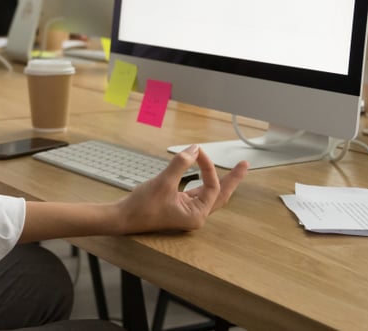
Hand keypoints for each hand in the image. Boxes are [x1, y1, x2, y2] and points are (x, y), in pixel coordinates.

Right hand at [116, 145, 248, 233]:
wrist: (123, 217)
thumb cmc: (142, 206)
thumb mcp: (163, 182)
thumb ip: (180, 164)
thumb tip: (194, 150)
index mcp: (196, 214)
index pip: (211, 186)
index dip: (207, 166)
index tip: (196, 151)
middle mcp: (195, 215)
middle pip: (220, 194)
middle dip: (232, 179)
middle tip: (244, 165)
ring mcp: (187, 211)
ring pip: (210, 193)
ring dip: (219, 179)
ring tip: (234, 170)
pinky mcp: (179, 206)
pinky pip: (197, 192)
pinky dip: (202, 180)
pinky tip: (205, 173)